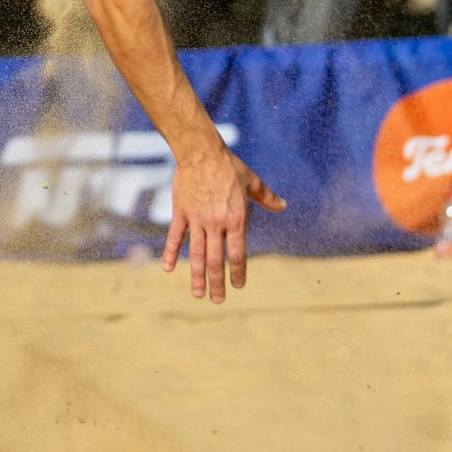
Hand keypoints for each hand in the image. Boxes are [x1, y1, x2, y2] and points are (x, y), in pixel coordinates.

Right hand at [163, 140, 285, 304]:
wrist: (200, 151)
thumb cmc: (229, 166)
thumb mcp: (251, 181)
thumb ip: (267, 197)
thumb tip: (283, 205)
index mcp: (235, 219)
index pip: (237, 253)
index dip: (237, 272)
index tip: (238, 286)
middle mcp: (216, 224)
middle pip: (216, 260)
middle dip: (218, 283)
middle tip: (217, 301)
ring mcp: (197, 220)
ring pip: (197, 254)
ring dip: (197, 276)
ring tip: (198, 294)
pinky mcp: (181, 213)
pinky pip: (176, 237)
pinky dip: (171, 253)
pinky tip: (169, 269)